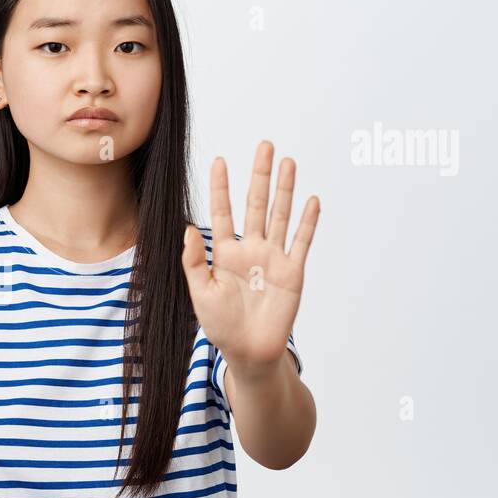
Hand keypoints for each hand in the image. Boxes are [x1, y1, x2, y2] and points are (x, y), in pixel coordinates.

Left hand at [181, 140, 318, 375]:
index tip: (219, 161)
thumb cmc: (221, 326)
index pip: (222, 212)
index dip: (221, 187)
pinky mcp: (293, 272)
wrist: (249, 352)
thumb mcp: (201, 293)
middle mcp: (250, 249)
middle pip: (256, 204)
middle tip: (265, 146)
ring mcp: (273, 258)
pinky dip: (307, 222)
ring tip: (288, 162)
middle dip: (260, 175)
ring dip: (285, 189)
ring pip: (280, 215)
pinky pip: (301, 242)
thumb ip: (194, 261)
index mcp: (225, 253)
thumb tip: (187, 228)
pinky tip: (311, 200)